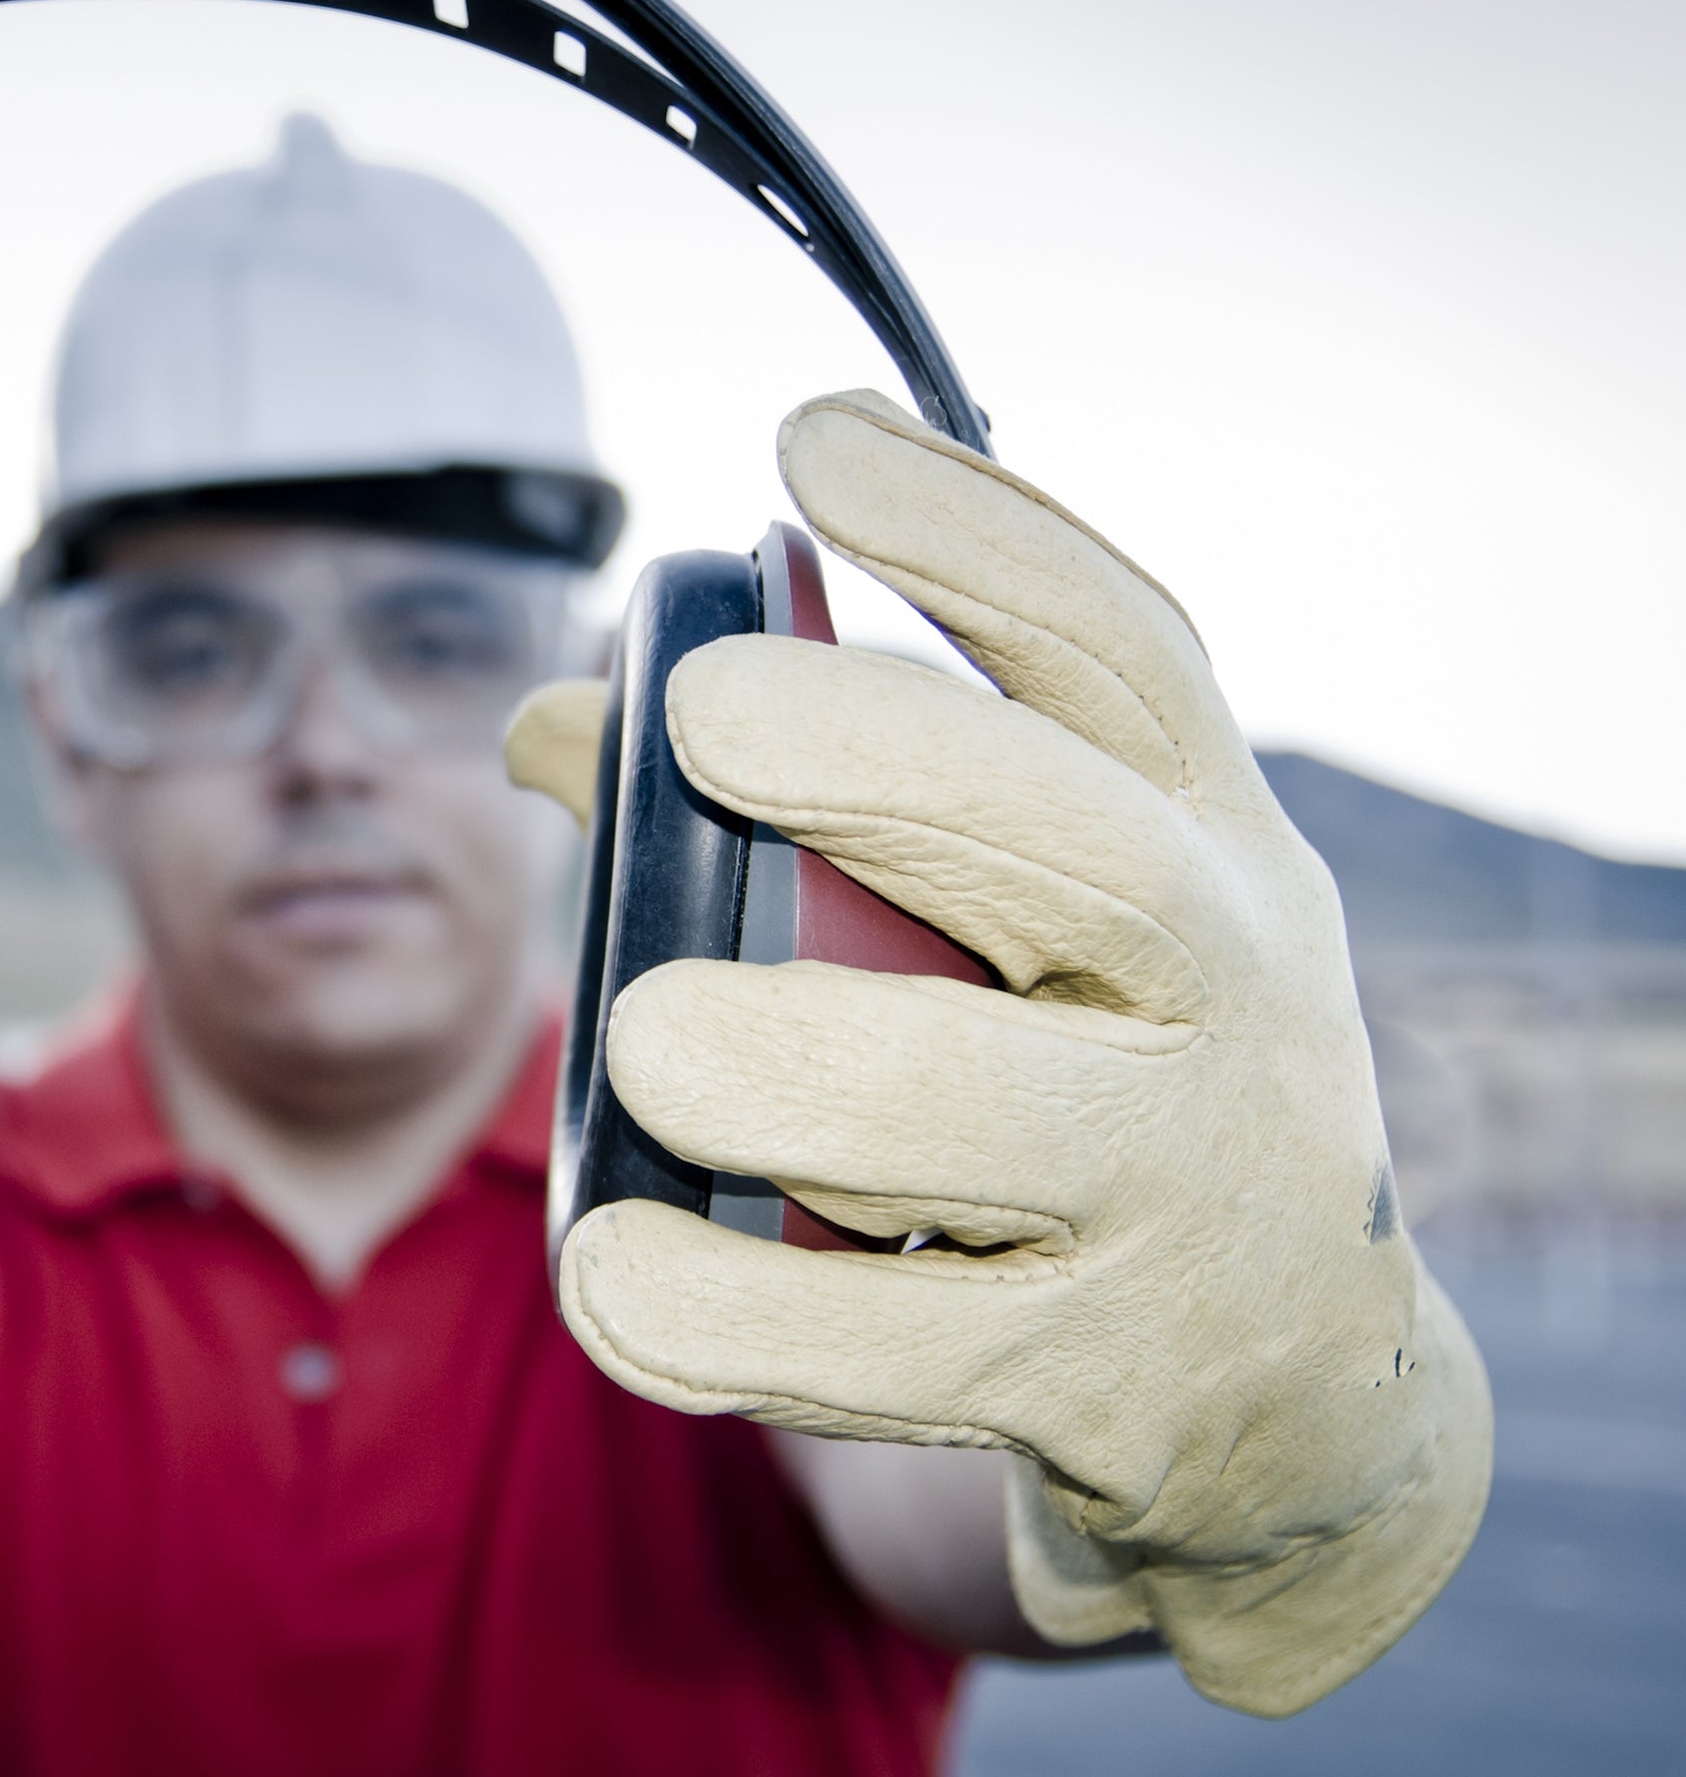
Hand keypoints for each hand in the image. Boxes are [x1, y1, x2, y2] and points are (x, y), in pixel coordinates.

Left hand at [539, 392, 1489, 1716]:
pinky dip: (738, 1319)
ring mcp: (1184, 1197)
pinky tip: (610, 1273)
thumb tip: (546, 717)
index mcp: (1209, 841)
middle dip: (896, 764)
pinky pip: (904, 1353)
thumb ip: (803, 807)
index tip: (810, 441)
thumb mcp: (1022, 924)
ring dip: (806, 1067)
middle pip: (1088, 849)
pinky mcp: (1105, 1380)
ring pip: (998, 1116)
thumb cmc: (1099, 1080)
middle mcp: (1228, 996)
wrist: (1294, 1398)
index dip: (974, 534)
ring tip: (643, 1039)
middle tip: (705, 713)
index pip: (1124, 652)